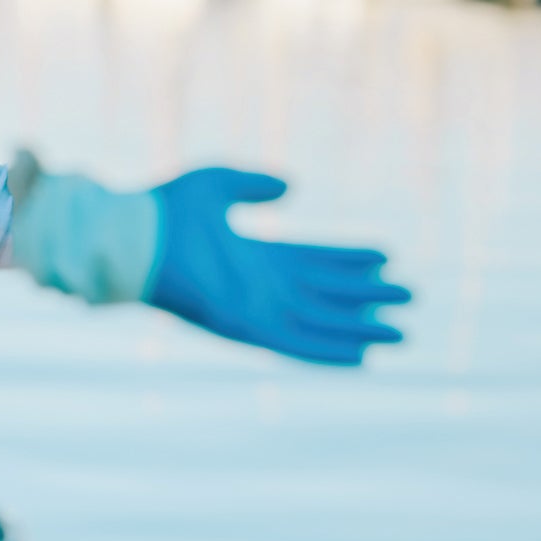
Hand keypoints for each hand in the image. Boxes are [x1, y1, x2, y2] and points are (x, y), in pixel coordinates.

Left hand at [146, 169, 410, 367]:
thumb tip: (292, 186)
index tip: (387, 257)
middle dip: (367, 296)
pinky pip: (293, 345)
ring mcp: (252, 308)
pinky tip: (362, 356)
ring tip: (400, 332)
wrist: (130, 237)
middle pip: (325, 294)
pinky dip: (327, 352)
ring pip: (319, 323)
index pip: (313, 260)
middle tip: (410, 297)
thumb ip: (253, 183)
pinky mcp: (243, 328)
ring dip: (359, 328)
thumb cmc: (162, 210)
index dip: (349, 259)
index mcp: (254, 254)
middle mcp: (258, 285)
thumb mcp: (216, 183)